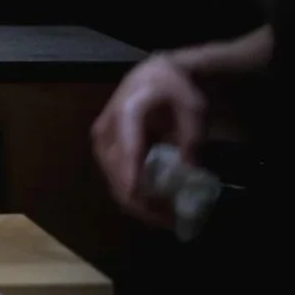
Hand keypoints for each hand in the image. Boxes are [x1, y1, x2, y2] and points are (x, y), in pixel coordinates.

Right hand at [91, 55, 207, 226]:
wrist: (151, 75)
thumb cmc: (173, 89)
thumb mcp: (192, 107)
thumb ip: (191, 137)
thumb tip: (188, 172)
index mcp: (127, 112)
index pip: (127, 150)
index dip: (132, 178)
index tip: (141, 201)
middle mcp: (107, 128)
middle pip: (116, 172)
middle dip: (141, 201)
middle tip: (170, 220)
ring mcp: (102, 141)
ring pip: (113, 180)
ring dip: (137, 202)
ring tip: (165, 217)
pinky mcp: (104, 150)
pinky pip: (116, 178)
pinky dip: (133, 195)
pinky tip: (154, 205)